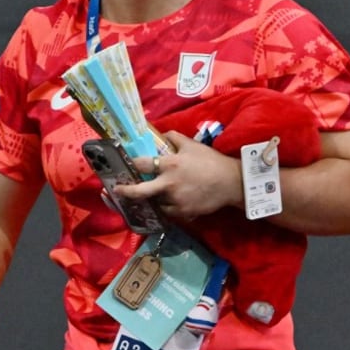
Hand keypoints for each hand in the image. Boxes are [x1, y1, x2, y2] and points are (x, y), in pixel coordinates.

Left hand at [114, 131, 242, 218]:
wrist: (231, 183)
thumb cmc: (212, 161)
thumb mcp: (193, 145)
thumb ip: (175, 139)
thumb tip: (163, 135)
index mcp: (170, 164)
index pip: (142, 164)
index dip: (131, 164)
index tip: (124, 164)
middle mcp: (168, 184)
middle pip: (139, 191)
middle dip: (125, 191)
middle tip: (118, 190)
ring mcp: (174, 201)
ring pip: (156, 202)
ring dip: (155, 198)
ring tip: (159, 194)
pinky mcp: (183, 213)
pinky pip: (169, 211)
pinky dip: (169, 206)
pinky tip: (174, 201)